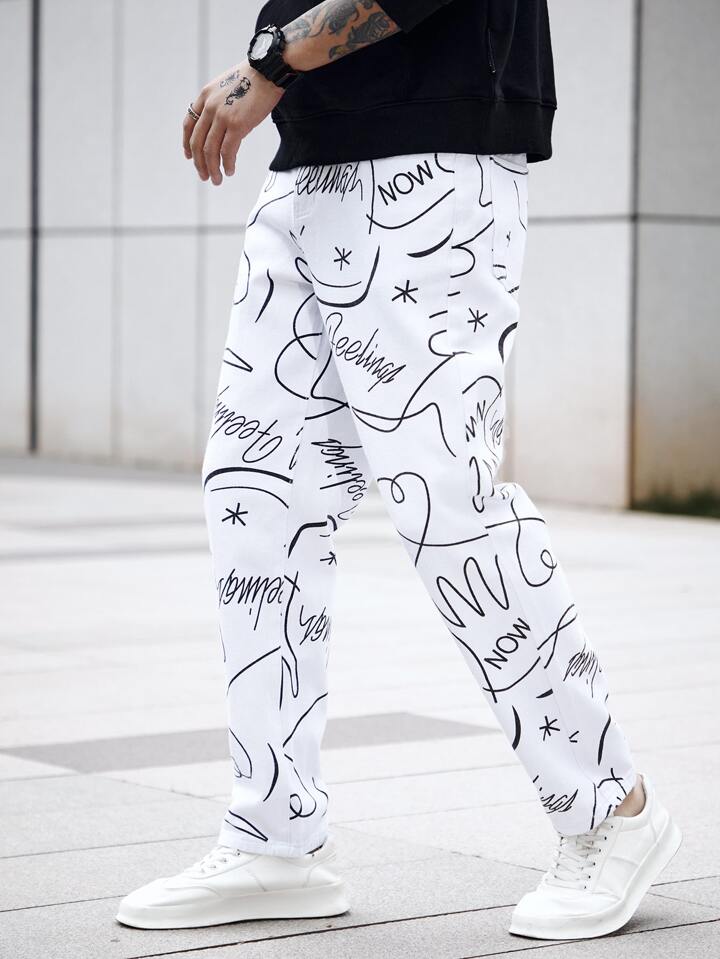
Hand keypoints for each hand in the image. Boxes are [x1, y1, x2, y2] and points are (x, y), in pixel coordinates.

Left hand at [184, 61, 283, 184]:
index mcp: (204, 96)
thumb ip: (219, 104)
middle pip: (197, 142)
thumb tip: (222, 124)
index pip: (189, 124)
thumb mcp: (227, 86)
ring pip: (210, 150)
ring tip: (216, 180)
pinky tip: (230, 171)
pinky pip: (227, 151)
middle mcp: (209, 107)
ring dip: (212, 169)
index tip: (190, 157)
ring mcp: (222, 116)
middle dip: (199, 163)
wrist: (267, 70)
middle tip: (204, 176)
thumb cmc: (253, 78)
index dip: (187, 143)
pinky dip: (227, 164)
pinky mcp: (237, 125)